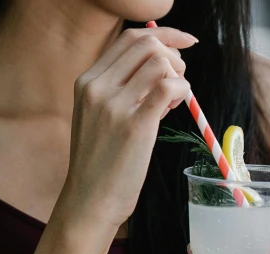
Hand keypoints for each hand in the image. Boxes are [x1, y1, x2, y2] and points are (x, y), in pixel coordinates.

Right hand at [55, 27, 195, 234]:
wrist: (89, 201)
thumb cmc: (99, 163)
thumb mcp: (97, 117)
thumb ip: (120, 90)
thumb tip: (161, 67)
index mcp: (86, 82)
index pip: (129, 39)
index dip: (163, 35)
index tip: (183, 43)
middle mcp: (97, 88)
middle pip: (146, 43)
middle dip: (174, 54)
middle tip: (179, 79)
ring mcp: (114, 106)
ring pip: (160, 62)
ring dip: (179, 74)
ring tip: (175, 99)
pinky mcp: (135, 126)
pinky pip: (169, 87)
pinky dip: (182, 90)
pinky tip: (176, 106)